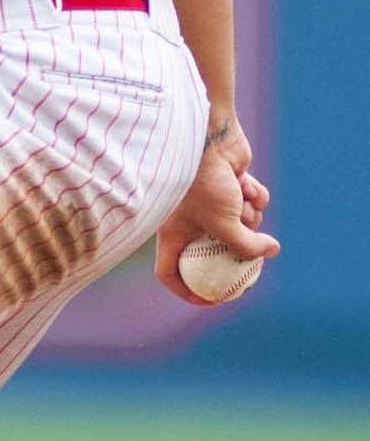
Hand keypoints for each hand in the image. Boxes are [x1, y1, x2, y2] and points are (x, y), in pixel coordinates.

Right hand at [154, 115, 279, 305]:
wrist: (208, 138)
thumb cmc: (204, 183)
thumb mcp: (224, 225)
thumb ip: (247, 247)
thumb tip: (270, 252)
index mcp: (173, 232)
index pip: (170, 271)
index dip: (187, 291)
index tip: (212, 301)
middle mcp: (189, 218)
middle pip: (214, 249)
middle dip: (236, 250)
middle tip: (255, 261)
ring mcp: (210, 201)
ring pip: (240, 224)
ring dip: (248, 215)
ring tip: (241, 199)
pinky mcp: (230, 184)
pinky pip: (250, 201)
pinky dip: (253, 195)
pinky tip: (246, 181)